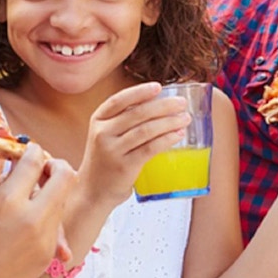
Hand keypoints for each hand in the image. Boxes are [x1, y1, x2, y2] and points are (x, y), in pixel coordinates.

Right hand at [0, 143, 76, 277]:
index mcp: (7, 201)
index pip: (34, 161)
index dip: (33, 151)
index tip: (30, 152)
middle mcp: (31, 219)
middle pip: (64, 177)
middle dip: (56, 167)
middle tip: (43, 168)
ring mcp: (44, 241)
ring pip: (63, 202)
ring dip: (52, 193)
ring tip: (33, 196)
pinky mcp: (46, 258)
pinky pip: (57, 229)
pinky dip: (48, 219)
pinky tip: (31, 220)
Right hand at [76, 82, 190, 207]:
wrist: (92, 191)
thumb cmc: (105, 159)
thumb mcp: (105, 135)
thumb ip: (123, 120)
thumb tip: (159, 103)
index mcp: (98, 120)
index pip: (119, 100)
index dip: (140, 92)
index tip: (159, 87)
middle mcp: (102, 133)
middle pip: (137, 113)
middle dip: (163, 106)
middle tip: (181, 103)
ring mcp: (112, 150)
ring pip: (146, 130)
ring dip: (169, 122)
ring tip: (185, 118)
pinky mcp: (124, 166)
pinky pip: (150, 148)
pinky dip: (166, 139)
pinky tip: (178, 135)